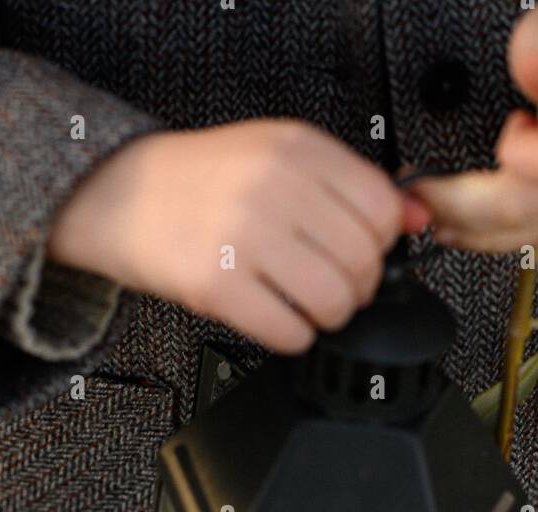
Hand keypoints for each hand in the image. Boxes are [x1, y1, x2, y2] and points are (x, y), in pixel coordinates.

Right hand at [47, 120, 429, 352]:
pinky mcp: (217, 285)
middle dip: (357, 289)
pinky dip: (294, 338)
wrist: (119, 194)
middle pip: (364, 264)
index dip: (382, 245)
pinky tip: (276, 318)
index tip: (361, 252)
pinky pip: (291, 334)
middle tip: (331, 286)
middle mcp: (273, 187)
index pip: (382, 211)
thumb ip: (348, 185)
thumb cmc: (204, 181)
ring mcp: (244, 236)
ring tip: (304, 306)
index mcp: (295, 148)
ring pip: (335, 304)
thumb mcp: (278, 157)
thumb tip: (418, 218)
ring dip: (328, 318)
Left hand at [409, 0, 537, 251]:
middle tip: (417, 191)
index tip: (495, 131)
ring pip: (519, 234)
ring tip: (434, 204)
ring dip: (467, 224)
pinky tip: (469, 216)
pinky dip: (492, 230)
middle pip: (521, 212)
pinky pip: (532, 238)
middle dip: (457, 205)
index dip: (508, 157)